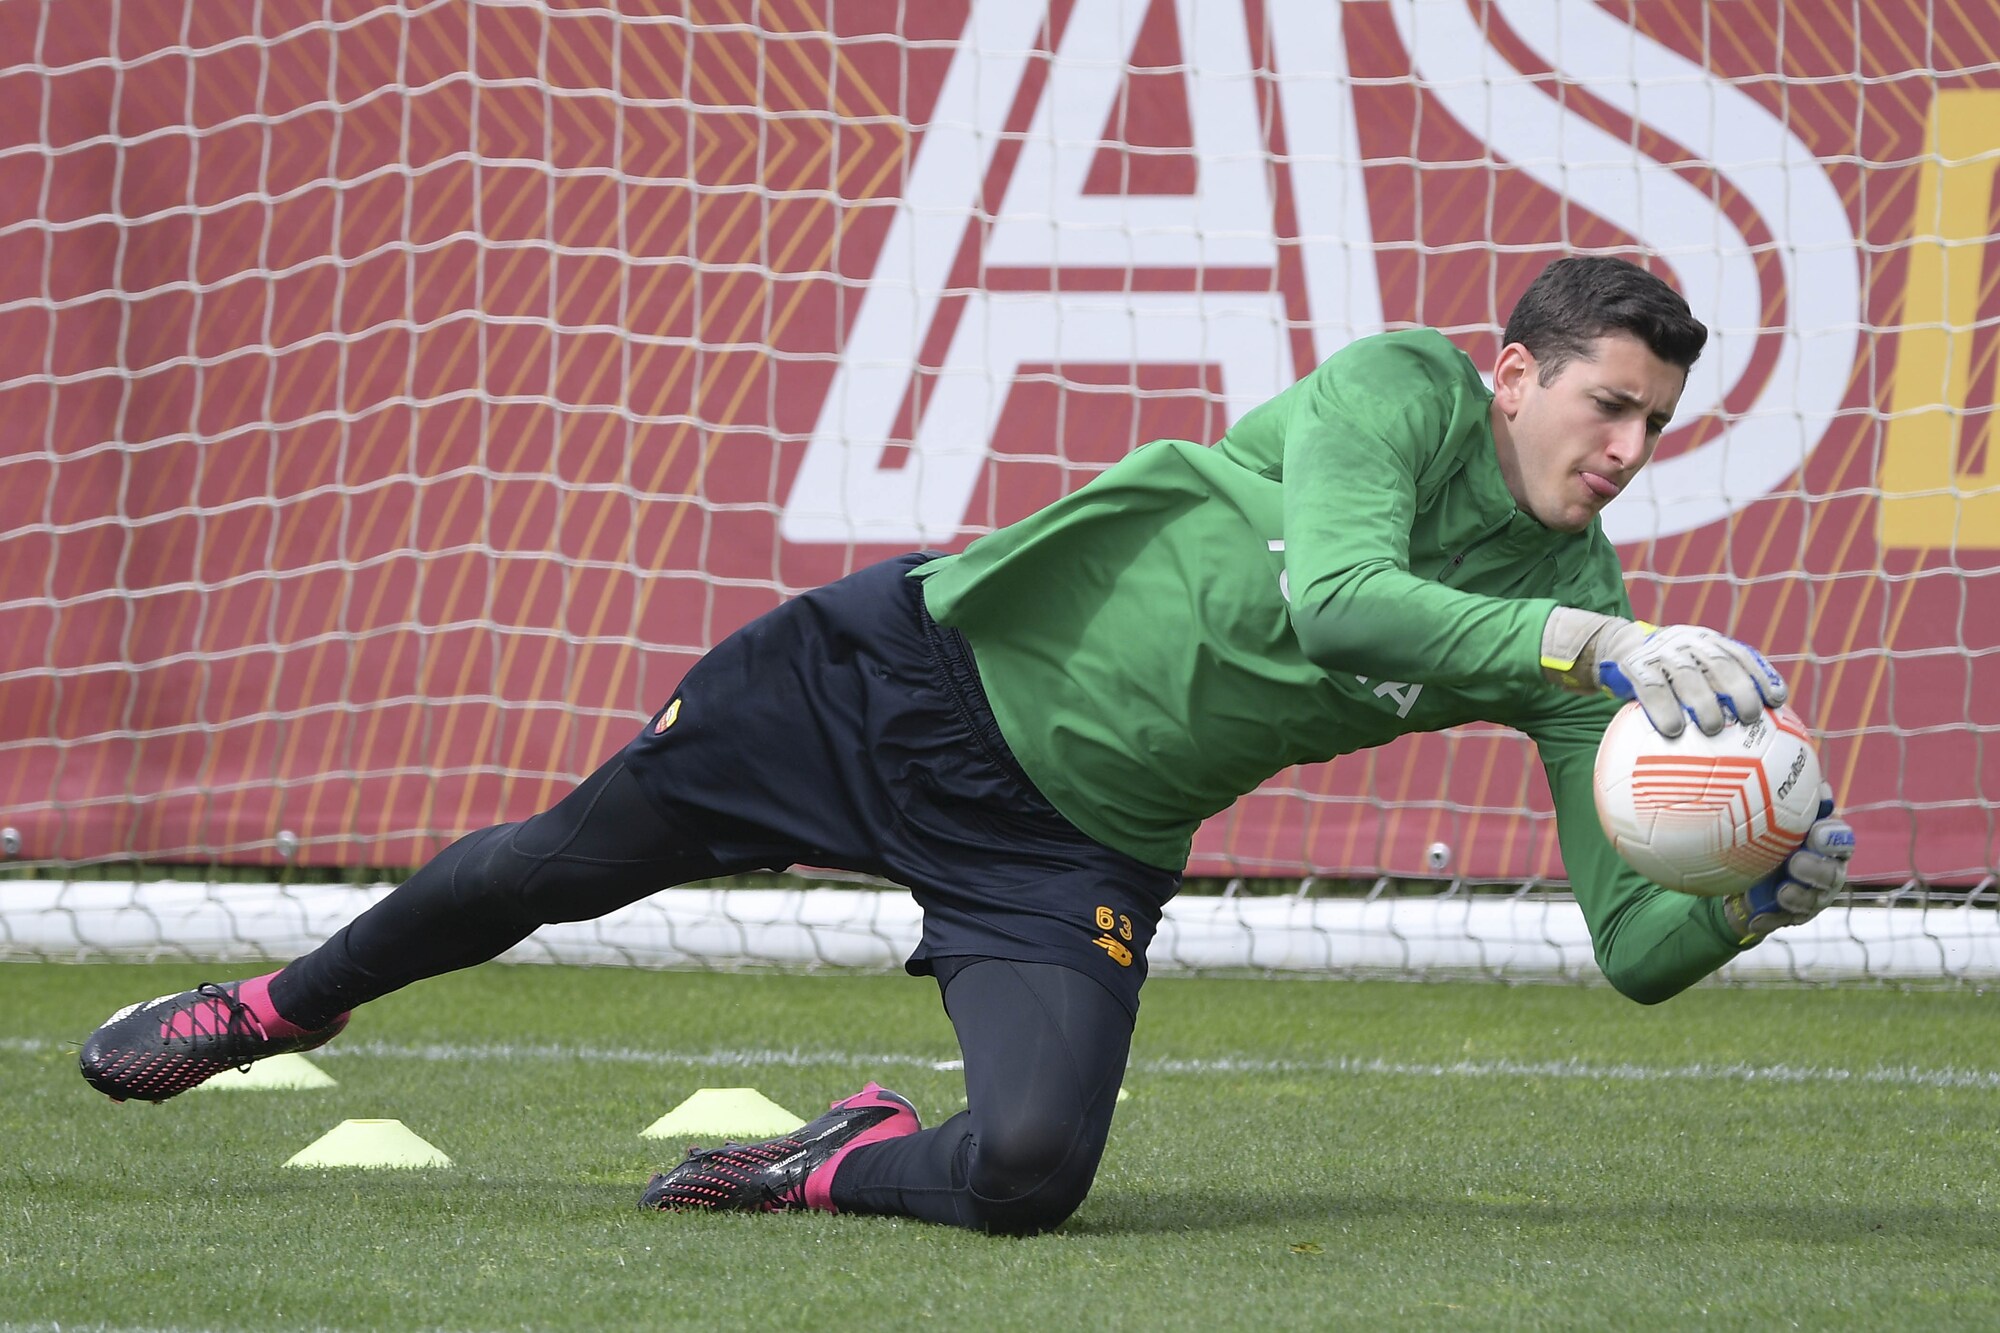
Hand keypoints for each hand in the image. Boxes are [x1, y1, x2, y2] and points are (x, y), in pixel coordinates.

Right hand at [1541, 609, 1786, 737]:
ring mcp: (1661, 652)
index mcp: (1707, 642)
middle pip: (1719, 663)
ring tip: (1713, 729)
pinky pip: (1651, 688)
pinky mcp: (1635, 665)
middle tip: (1749, 719)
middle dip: (1738, 690)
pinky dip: (1663, 709)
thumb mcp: (1690, 670)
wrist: (1615, 649)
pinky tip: (1672, 730)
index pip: (1740, 654)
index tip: (1778, 700)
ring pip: (1687, 675)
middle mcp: (1688, 642)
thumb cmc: (1664, 675)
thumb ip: (1716, 689)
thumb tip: (1755, 734)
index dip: (1762, 675)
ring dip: (1703, 702)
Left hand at [1723, 786, 1854, 944]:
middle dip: (1819, 869)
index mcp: (1826, 844)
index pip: (1839, 839)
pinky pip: (1785, 920)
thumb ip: (1787, 798)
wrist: (1746, 875)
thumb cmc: (1767, 834)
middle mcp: (1826, 871)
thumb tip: (1797, 769)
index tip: (1817, 832)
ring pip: (1814, 900)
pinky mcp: (1794, 917)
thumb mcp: (1772, 815)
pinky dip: (1771, 917)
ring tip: (1783, 891)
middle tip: (1797, 861)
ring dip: (1799, 895)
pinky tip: (1758, 916)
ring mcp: (1813, 896)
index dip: (1832, 836)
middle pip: (1832, 873)